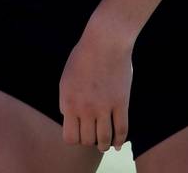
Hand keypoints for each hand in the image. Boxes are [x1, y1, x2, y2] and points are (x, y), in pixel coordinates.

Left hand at [59, 28, 132, 151]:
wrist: (105, 41)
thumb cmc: (84, 56)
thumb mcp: (66, 78)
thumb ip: (66, 101)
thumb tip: (69, 118)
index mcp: (68, 102)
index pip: (70, 137)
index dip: (75, 139)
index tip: (79, 134)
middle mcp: (85, 108)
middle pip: (87, 140)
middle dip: (89, 141)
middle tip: (93, 136)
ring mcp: (104, 107)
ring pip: (104, 139)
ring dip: (104, 145)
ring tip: (105, 145)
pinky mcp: (121, 103)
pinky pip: (121, 129)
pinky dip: (120, 140)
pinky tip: (118, 144)